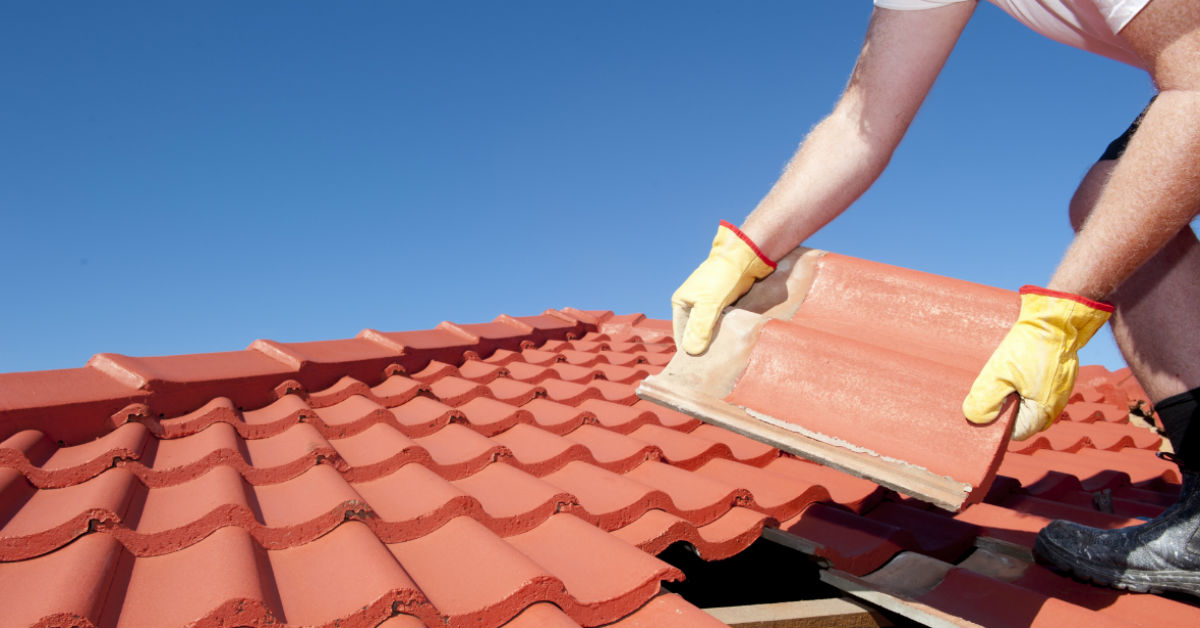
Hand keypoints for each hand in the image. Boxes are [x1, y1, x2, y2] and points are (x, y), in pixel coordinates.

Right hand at [671, 221, 775, 354]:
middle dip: (703, 347)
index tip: (700, 367)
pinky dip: (725, 333)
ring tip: (723, 357)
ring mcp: (708, 305)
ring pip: (709, 330)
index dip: (690, 350)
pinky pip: (721, 324)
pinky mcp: (723, 305)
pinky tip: (731, 344)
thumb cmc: (723, 277)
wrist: (745, 257)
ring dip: (716, 341)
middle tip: (714, 364)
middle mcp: (692, 304)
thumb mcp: (709, 304)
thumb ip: (700, 328)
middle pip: (695, 333)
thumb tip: (691, 352)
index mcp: (681, 303)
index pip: (681, 334)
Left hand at [963, 286, 1112, 439]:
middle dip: (1001, 408)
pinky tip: (1008, 370)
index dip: (996, 424)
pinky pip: (1033, 388)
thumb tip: (975, 418)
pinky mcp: (1055, 378)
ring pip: (1025, 402)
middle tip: (984, 390)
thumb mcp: (1001, 373)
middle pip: (1020, 418)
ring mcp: (1056, 392)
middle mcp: (1053, 406)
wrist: (1056, 319)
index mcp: (1042, 412)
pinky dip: (1019, 383)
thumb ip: (987, 399)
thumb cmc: (1030, 346)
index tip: (981, 408)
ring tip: (996, 377)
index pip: (1014, 433)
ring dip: (1009, 393)